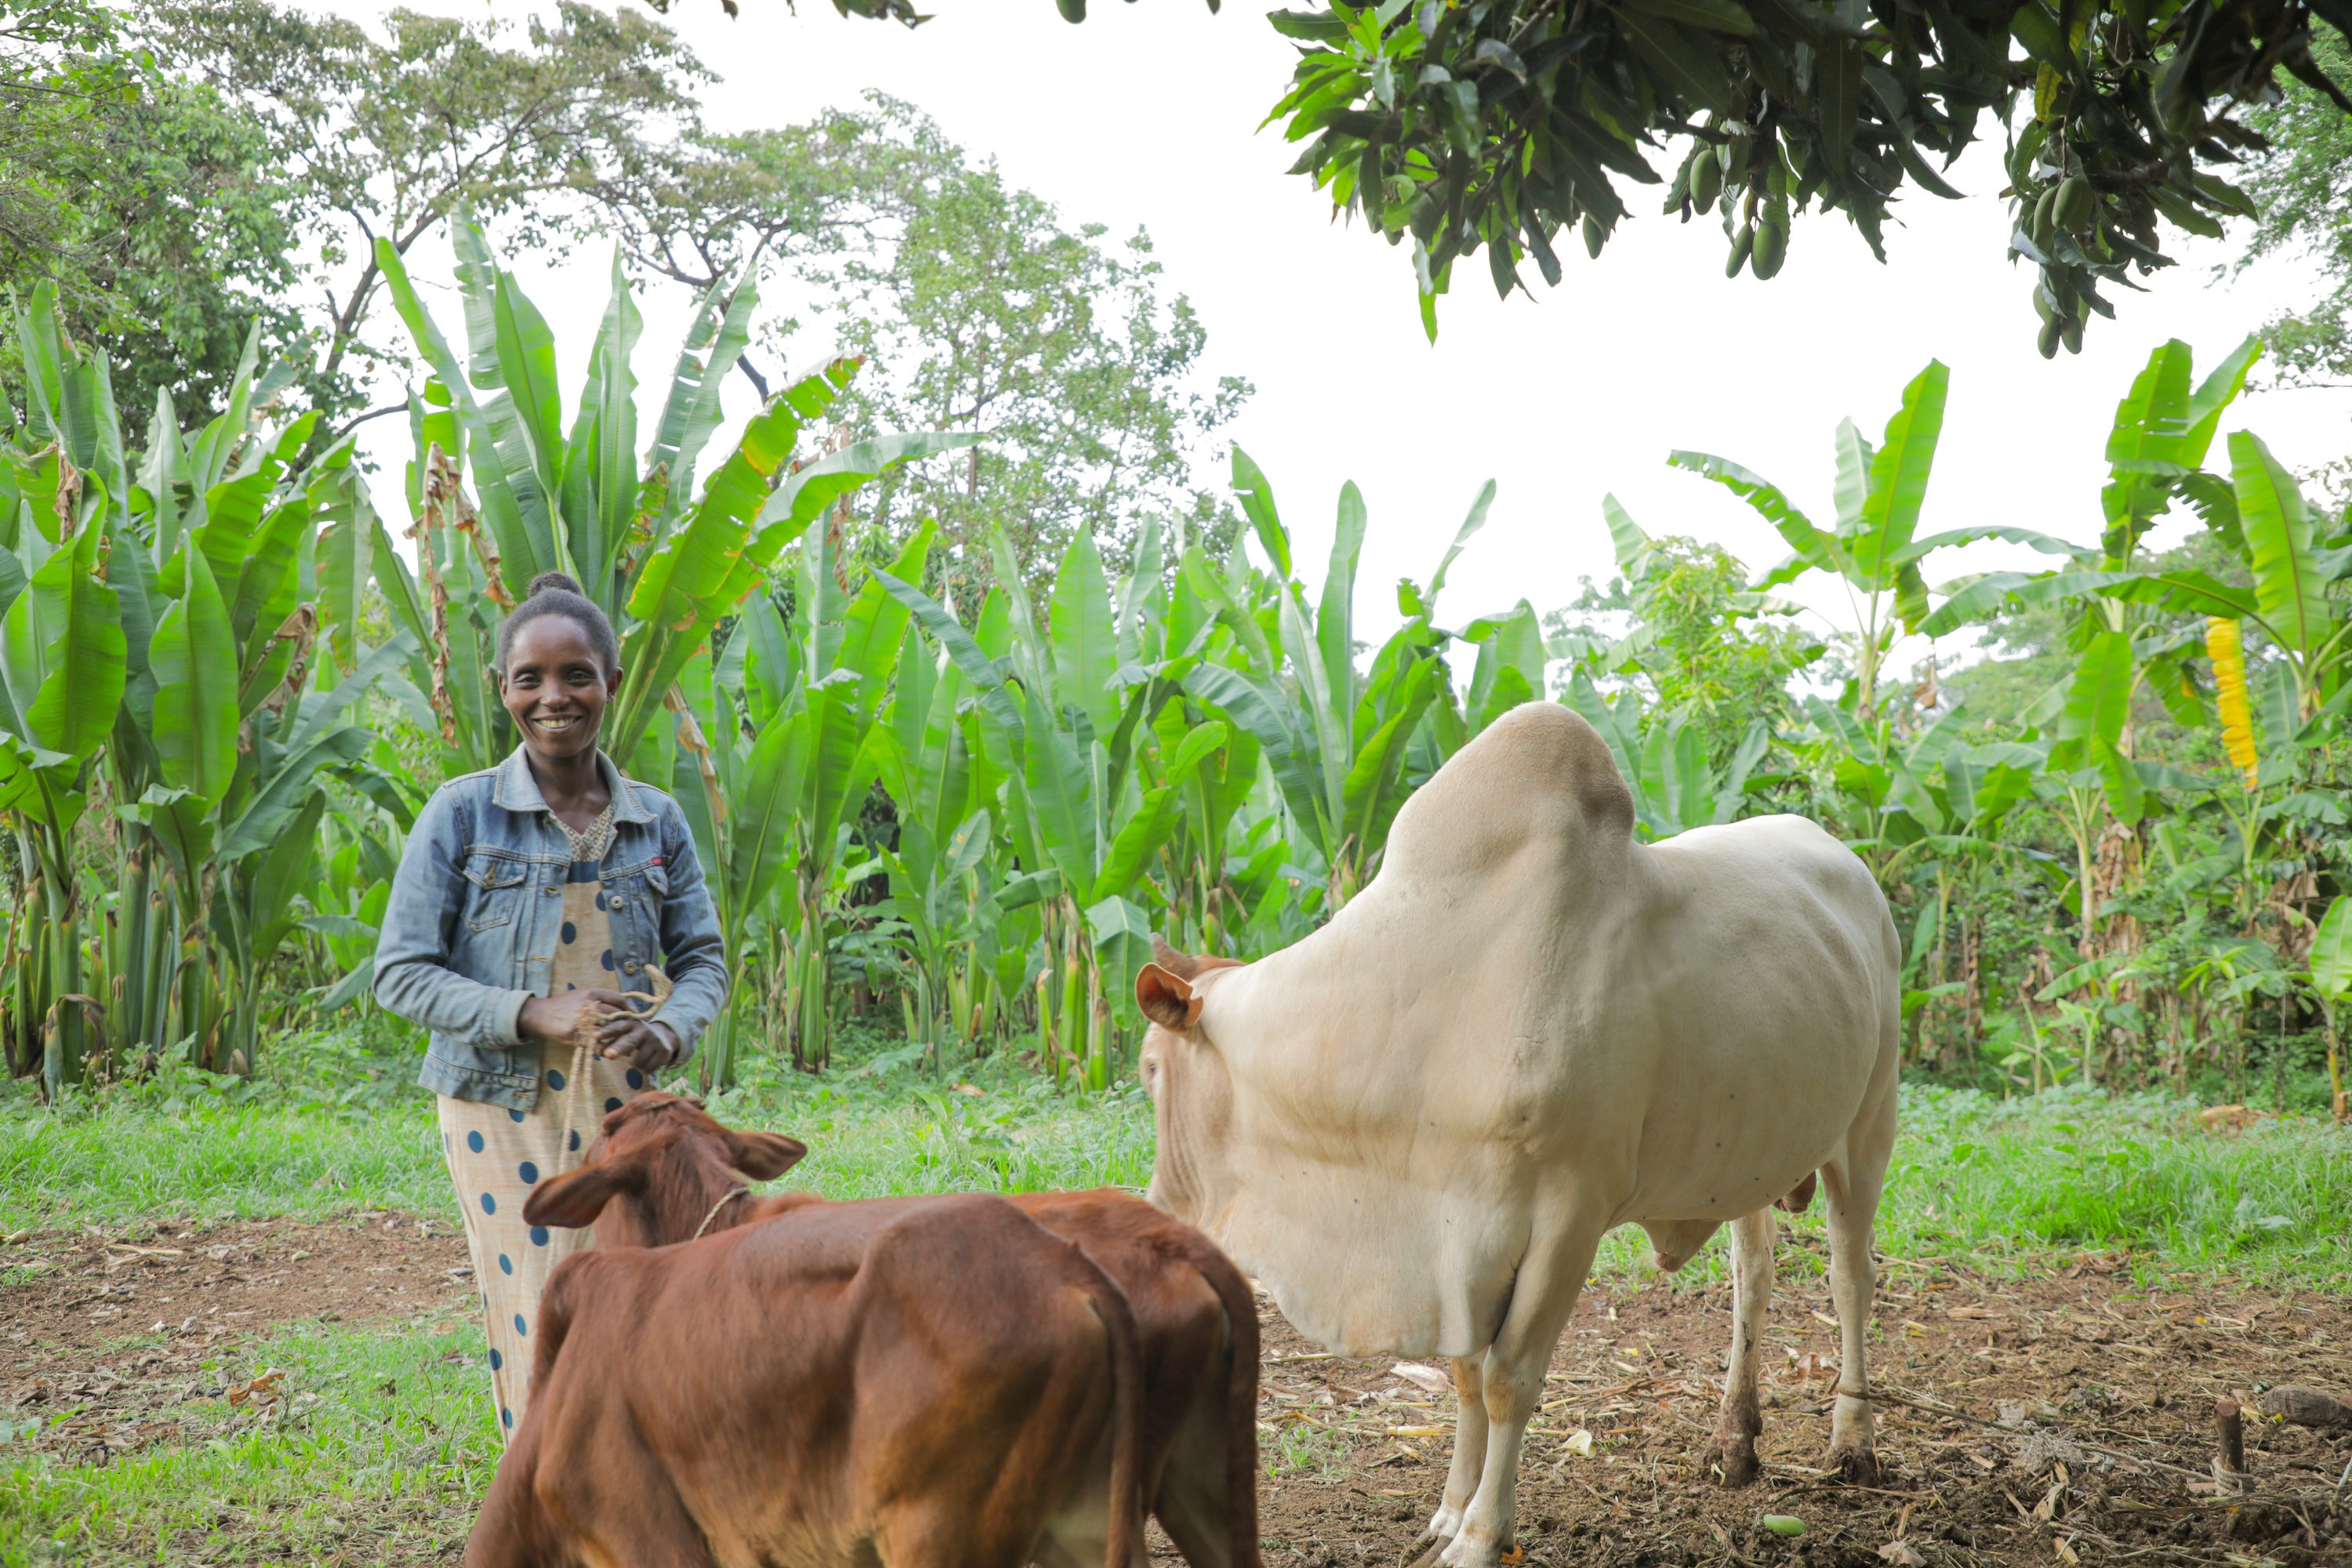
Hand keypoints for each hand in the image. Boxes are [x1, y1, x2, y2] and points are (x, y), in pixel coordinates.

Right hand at [518, 988, 632, 1048]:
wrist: (539, 1014)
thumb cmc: (563, 1005)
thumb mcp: (580, 995)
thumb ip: (598, 999)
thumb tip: (620, 1007)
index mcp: (591, 993)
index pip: (618, 999)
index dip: (627, 1008)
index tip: (632, 1015)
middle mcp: (588, 1005)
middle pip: (616, 1015)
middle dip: (625, 1024)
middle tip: (631, 1031)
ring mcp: (582, 1020)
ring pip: (608, 1029)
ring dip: (616, 1037)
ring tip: (622, 1042)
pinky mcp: (575, 1034)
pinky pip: (595, 1042)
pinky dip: (602, 1046)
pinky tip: (605, 1049)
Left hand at [595, 1014, 677, 1070]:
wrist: (664, 1038)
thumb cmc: (635, 1037)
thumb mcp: (625, 1034)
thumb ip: (611, 1041)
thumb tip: (599, 1051)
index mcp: (631, 1023)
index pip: (618, 1027)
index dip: (607, 1032)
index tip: (595, 1037)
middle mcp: (643, 1030)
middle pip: (629, 1041)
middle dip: (618, 1048)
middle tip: (608, 1055)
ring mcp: (655, 1040)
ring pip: (638, 1060)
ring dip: (635, 1064)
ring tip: (637, 1059)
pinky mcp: (664, 1051)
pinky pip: (648, 1067)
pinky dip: (645, 1068)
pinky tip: (648, 1062)